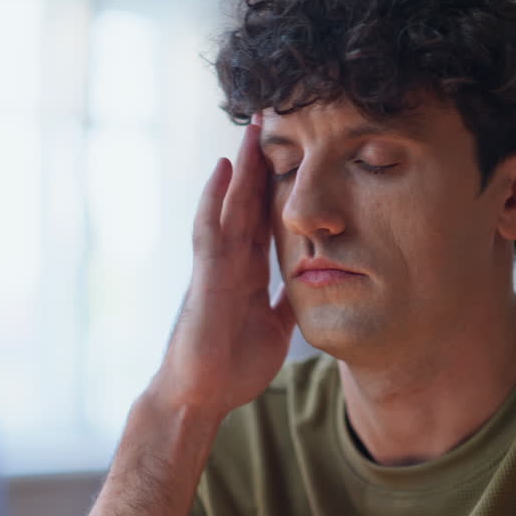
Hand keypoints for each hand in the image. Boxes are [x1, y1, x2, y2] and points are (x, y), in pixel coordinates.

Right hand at [149, 119, 295, 420]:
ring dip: (241, 165)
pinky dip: (215, 197)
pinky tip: (224, 168)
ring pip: (230, 204)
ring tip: (252, 125)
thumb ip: (287, 301)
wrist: (201, 397)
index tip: (297, 150)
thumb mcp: (274, 327)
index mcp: (248, 271)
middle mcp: (231, 260)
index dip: (280, 184)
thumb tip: (313, 283)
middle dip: (262, 161)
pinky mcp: (206, 276)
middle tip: (276, 117)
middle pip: (249, 200)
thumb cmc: (230, 367)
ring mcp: (216, 264)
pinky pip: (210, 229)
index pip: (267, 218)